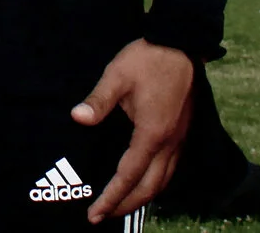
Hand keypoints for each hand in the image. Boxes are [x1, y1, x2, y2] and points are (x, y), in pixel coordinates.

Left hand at [71, 38, 194, 221]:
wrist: (181, 44)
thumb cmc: (147, 59)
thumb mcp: (117, 75)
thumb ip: (98, 101)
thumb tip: (77, 118)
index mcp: (152, 133)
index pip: (129, 175)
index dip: (111, 197)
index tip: (95, 213)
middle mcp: (169, 143)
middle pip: (149, 188)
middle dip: (125, 205)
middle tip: (102, 216)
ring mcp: (178, 140)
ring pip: (162, 181)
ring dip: (141, 198)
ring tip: (120, 206)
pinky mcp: (181, 134)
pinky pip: (169, 169)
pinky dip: (154, 184)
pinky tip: (142, 182)